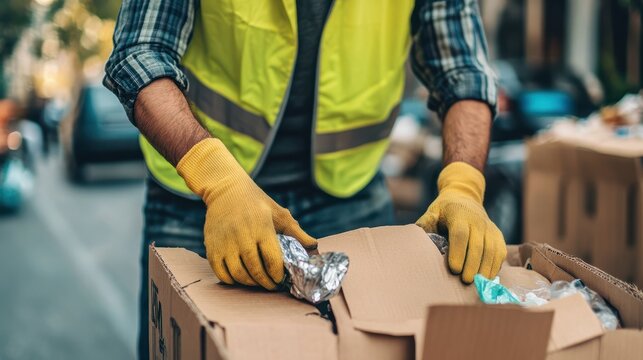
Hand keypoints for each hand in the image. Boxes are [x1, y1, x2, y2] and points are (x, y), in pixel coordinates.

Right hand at [177, 138, 316, 288]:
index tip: (281, 279)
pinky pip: (220, 272)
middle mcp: (242, 236)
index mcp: (261, 228)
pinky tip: (239, 278)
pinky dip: (231, 280)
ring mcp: (225, 242)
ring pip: (238, 274)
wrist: (226, 189)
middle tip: (271, 285)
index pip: (272, 260)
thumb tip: (314, 245)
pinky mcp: (211, 246)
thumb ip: (295, 231)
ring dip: (249, 283)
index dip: (278, 274)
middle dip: (266, 282)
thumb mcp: (278, 213)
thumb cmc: (256, 202)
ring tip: (257, 282)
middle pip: (255, 270)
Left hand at [416, 162, 505, 282]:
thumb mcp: (433, 212)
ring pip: (491, 250)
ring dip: (485, 268)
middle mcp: (477, 221)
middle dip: (472, 265)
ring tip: (477, 283)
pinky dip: (495, 266)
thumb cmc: (444, 210)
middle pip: (478, 245)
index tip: (454, 269)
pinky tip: (487, 278)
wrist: (465, 197)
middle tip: (465, 281)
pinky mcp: (498, 235)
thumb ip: (426, 224)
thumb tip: (416, 237)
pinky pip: (500, 253)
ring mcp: (489, 228)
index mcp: (459, 215)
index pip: (460, 234)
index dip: (458, 252)